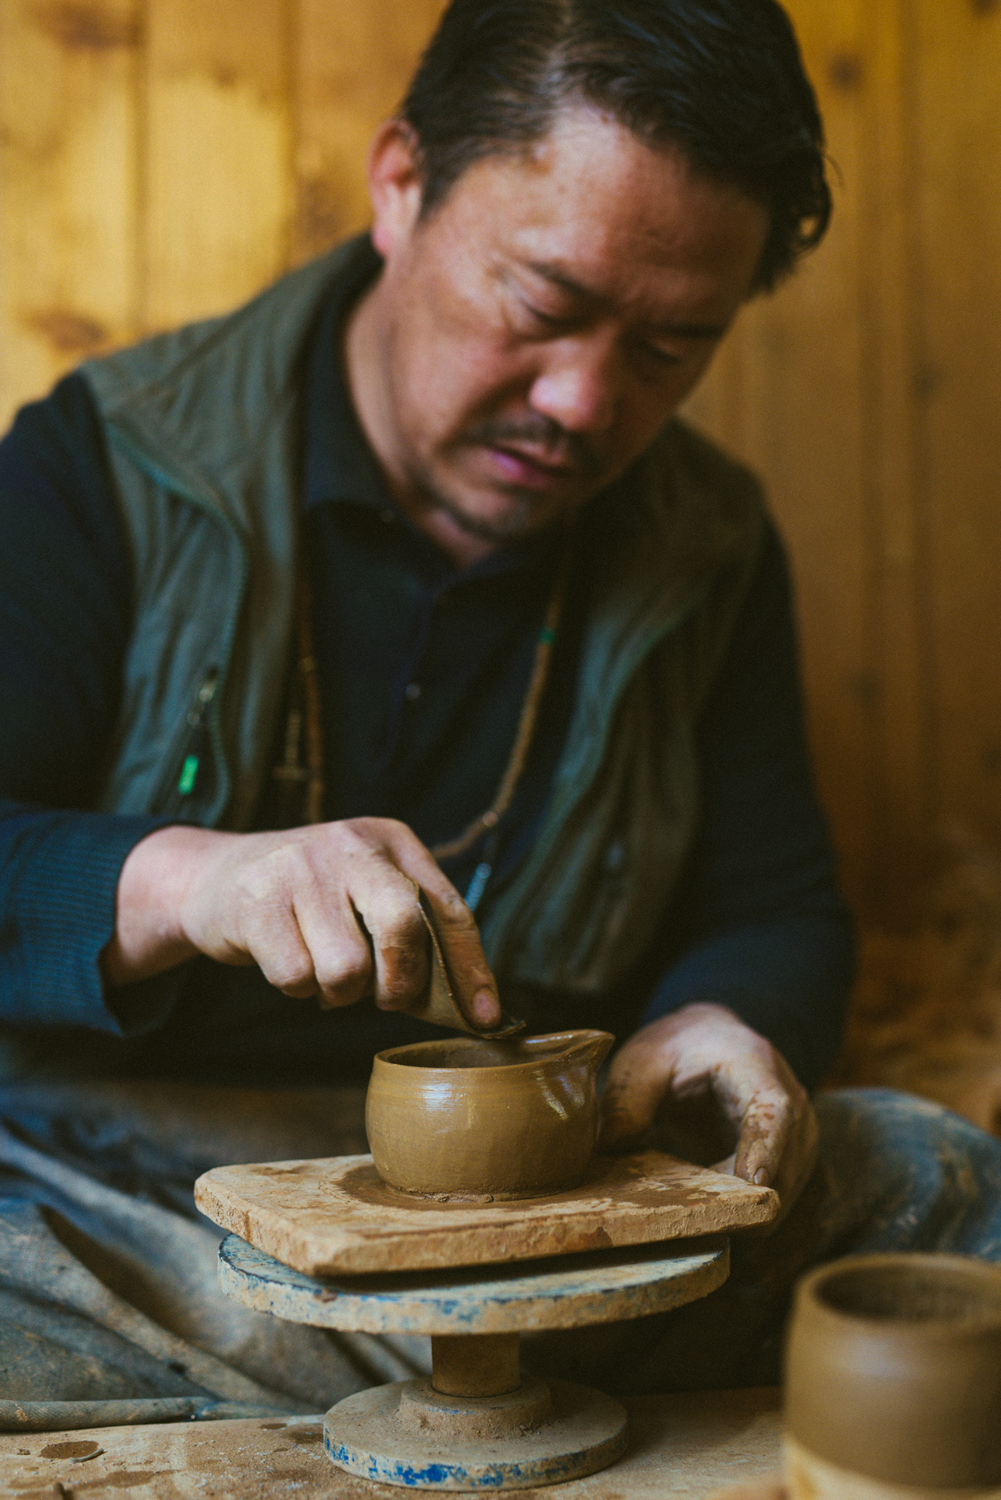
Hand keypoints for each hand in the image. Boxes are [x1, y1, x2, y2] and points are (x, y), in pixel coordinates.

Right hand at [101, 818, 500, 1027]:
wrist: (213, 876)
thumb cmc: (311, 900)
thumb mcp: (365, 893)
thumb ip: (413, 935)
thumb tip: (472, 1009)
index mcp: (391, 841)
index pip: (448, 908)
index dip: (472, 969)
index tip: (488, 1018)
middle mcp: (350, 845)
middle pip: (404, 926)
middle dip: (402, 982)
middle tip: (386, 997)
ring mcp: (301, 869)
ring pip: (348, 968)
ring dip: (338, 991)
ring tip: (323, 969)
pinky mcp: (258, 900)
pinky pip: (297, 978)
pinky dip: (297, 988)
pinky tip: (287, 961)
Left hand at [599, 1002, 816, 1211]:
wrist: (711, 1040)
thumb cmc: (679, 1047)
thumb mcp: (645, 1060)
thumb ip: (629, 1098)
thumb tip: (610, 1144)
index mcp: (757, 1068)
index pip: (773, 1112)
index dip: (764, 1150)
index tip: (750, 1185)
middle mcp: (792, 1104)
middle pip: (787, 1164)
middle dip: (749, 1200)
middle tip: (698, 1223)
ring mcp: (797, 1137)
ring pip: (785, 1191)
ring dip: (747, 1212)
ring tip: (696, 1220)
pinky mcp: (790, 1162)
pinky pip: (777, 1199)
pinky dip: (748, 1213)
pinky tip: (711, 1217)